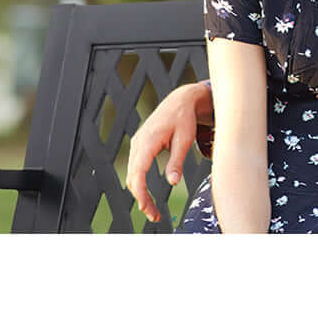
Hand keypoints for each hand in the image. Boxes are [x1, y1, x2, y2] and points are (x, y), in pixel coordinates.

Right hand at [126, 81, 211, 221]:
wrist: (180, 101)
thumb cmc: (184, 119)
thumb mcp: (185, 140)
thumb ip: (177, 161)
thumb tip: (172, 182)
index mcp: (149, 140)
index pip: (139, 172)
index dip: (140, 193)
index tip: (146, 208)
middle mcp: (138, 142)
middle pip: (133, 177)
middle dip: (141, 198)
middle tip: (154, 216)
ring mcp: (137, 143)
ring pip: (132, 174)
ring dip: (139, 193)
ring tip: (152, 210)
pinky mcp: (139, 145)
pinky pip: (135, 168)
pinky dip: (139, 183)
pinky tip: (147, 194)